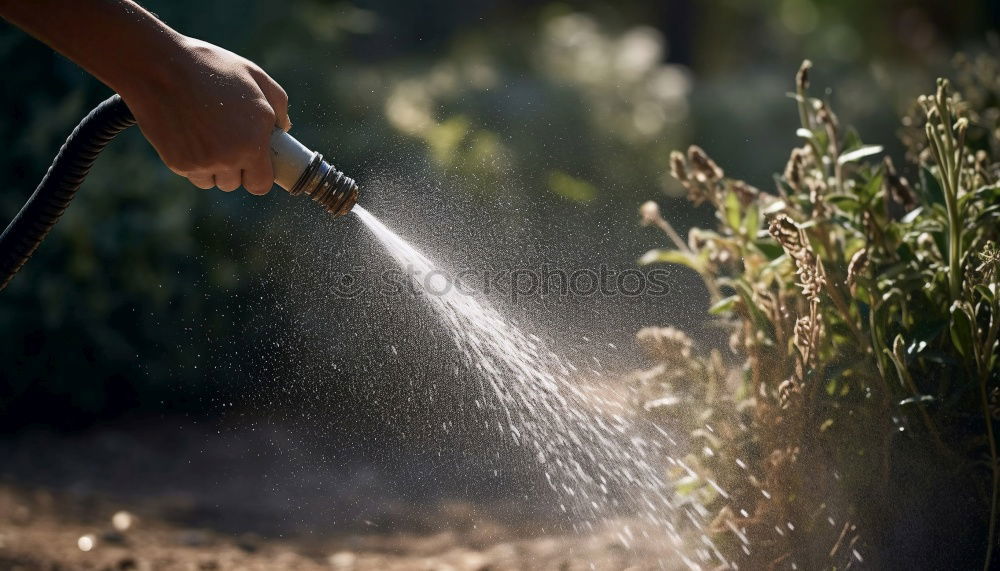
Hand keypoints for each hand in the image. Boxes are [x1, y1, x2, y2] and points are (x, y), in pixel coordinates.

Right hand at [119, 37, 290, 194]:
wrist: (158, 66)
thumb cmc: (210, 67)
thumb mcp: (255, 77)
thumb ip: (278, 106)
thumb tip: (283, 129)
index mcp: (253, 142)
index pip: (261, 185)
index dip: (258, 176)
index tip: (254, 164)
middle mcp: (229, 158)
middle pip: (235, 184)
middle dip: (235, 168)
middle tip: (227, 141)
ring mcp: (202, 163)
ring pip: (213, 182)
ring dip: (213, 167)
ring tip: (207, 135)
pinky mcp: (177, 163)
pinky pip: (192, 174)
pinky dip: (192, 161)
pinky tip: (189, 135)